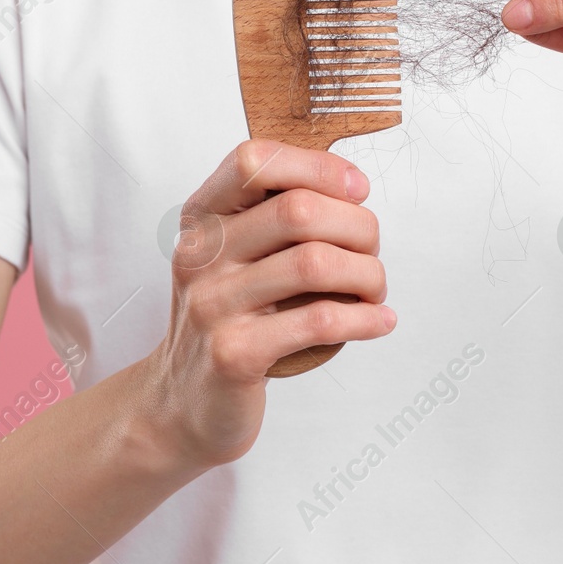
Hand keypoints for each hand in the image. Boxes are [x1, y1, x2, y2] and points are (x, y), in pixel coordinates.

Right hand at [142, 140, 394, 469]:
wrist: (184, 403)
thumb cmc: (228, 320)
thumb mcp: (234, 257)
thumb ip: (275, 217)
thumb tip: (353, 190)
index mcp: (202, 219)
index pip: (254, 160)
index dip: (317, 166)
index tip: (357, 191)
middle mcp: (200, 255)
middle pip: (298, 209)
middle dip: (358, 227)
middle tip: (371, 252)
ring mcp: (212, 304)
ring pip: (314, 263)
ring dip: (367, 273)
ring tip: (374, 289)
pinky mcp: (233, 353)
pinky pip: (318, 321)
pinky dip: (363, 318)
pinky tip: (378, 321)